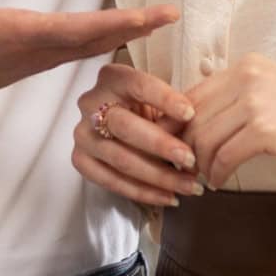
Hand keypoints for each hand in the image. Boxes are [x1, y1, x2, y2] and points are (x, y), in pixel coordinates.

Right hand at [0, 0, 178, 108]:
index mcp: (21, 34)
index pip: (79, 28)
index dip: (116, 21)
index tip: (149, 16)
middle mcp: (39, 51)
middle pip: (97, 39)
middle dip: (135, 26)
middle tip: (172, 14)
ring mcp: (41, 59)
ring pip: (92, 46)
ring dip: (125, 33)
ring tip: (157, 21)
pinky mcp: (38, 60)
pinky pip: (82, 51)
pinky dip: (107, 40)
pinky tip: (122, 34)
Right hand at [71, 62, 202, 207]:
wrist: (120, 121)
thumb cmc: (147, 108)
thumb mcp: (160, 101)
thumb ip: (173, 112)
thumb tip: (194, 131)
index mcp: (112, 78)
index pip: (137, 85)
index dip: (164, 99)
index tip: (190, 113)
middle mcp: (91, 103)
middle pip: (124, 126)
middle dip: (160, 145)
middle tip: (190, 159)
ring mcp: (83, 133)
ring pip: (119, 159)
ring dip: (158, 176)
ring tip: (189, 186)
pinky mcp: (81, 159)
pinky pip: (110, 181)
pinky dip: (142, 192)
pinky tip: (168, 197)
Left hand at [185, 55, 275, 186]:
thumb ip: (240, 100)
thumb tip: (198, 122)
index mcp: (248, 66)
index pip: (194, 93)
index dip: (179, 124)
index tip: (176, 146)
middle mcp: (249, 77)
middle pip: (194, 116)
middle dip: (184, 146)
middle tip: (185, 168)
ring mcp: (257, 101)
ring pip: (204, 138)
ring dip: (199, 163)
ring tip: (204, 177)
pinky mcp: (267, 130)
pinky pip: (224, 156)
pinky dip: (217, 173)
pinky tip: (220, 182)